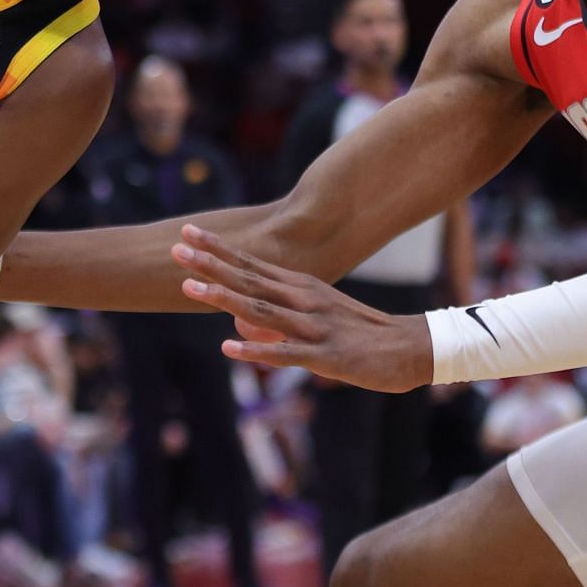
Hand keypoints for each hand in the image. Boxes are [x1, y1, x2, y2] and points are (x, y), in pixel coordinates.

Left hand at [173, 224, 432, 392]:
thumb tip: (239, 328)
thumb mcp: (316, 317)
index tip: (188, 232)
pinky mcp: (326, 355)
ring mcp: (313, 326)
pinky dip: (256, 350)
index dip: (218, 249)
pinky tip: (228, 349)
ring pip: (260, 310)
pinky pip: (285, 353)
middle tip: (176, 249)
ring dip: (223, 298)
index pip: (251, 264)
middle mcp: (303, 299)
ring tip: (189, 287)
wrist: (410, 348)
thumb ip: (277, 319)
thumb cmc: (359, 333)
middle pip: (249, 279)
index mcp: (301, 287)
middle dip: (211, 264)